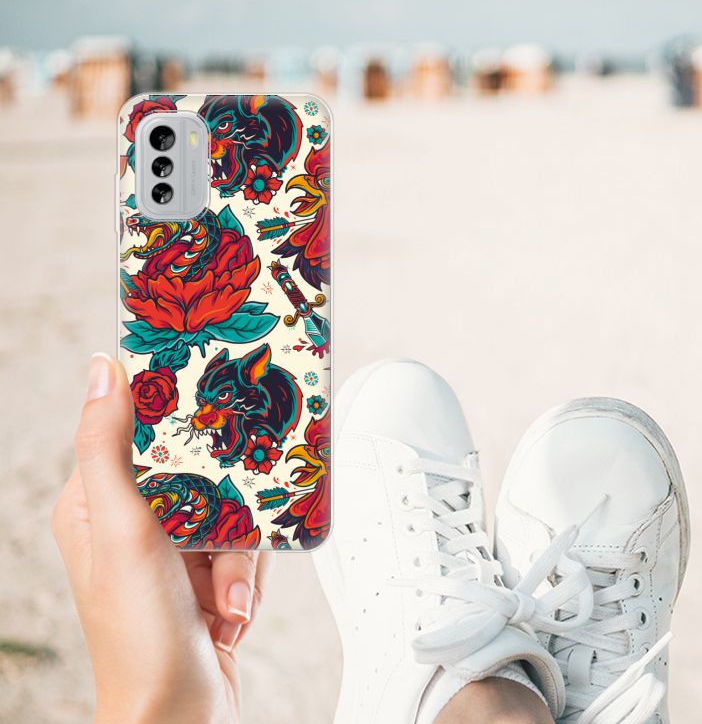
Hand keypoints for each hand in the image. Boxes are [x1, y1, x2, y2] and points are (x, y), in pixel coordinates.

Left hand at [52, 353, 270, 723]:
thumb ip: (109, 448)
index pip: (138, 433)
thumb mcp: (123, 529)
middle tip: (224, 532)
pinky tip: (231, 609)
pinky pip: (247, 548)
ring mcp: (172, 553)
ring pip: (233, 511)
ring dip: (239, 557)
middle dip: (225, 510)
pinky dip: (247, 578)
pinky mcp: (206, 577)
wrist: (180, 714)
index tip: (213, 403)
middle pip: (201, 472)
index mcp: (96, 505)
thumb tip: (103, 370)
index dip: (178, 420)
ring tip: (224, 594)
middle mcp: (134, 525)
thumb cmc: (140, 635)